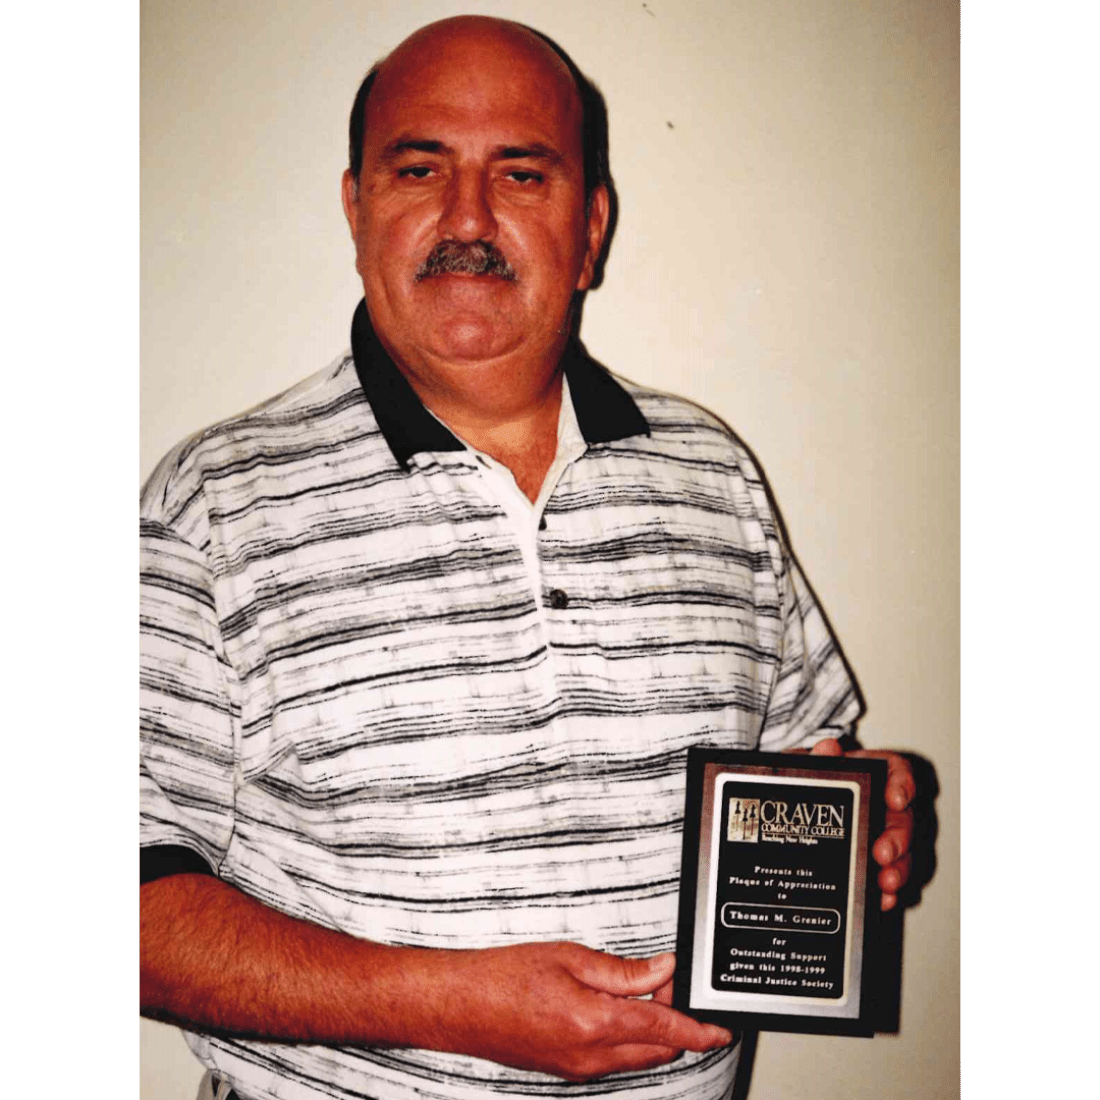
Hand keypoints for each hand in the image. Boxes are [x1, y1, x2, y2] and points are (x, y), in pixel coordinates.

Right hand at [441, 943, 731, 1080]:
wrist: (461, 1005)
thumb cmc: (504, 976)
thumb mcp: (569, 958)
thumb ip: (622, 970)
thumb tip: (661, 971)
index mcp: (595, 1024)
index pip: (664, 1031)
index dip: (698, 1031)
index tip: (720, 1030)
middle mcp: (591, 1057)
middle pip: (656, 1051)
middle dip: (672, 1023)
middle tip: (665, 983)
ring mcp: (578, 1069)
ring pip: (636, 1058)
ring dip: (648, 1033)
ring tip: (634, 991)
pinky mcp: (567, 1071)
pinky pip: (613, 1061)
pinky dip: (625, 1040)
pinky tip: (610, 1009)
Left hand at [810, 738, 914, 909]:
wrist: (787, 812)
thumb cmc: (803, 783)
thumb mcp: (800, 767)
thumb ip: (811, 757)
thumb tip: (826, 749)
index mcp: (867, 775)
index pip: (896, 772)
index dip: (902, 784)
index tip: (896, 799)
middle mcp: (880, 806)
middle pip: (902, 820)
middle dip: (898, 839)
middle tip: (883, 854)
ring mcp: (879, 836)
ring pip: (902, 854)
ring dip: (899, 871)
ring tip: (886, 883)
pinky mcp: (873, 864)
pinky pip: (888, 879)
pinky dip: (887, 893)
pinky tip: (881, 900)